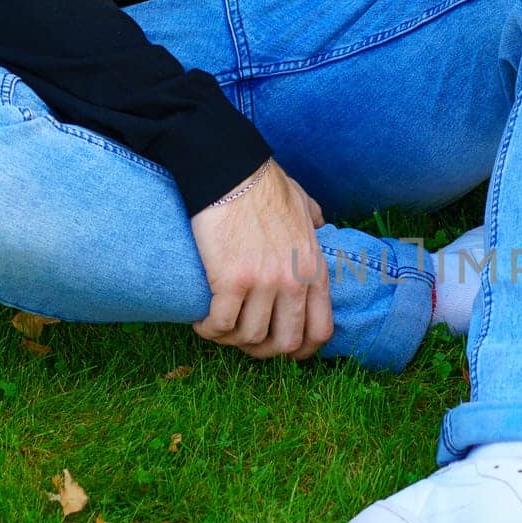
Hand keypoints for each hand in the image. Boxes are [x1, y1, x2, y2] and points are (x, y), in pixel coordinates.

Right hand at [189, 160, 332, 359]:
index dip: (302, 350)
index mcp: (314, 269)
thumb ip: (315, 221)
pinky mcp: (231, 280)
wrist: (232, 172)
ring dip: (230, 339)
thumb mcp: (305, 204)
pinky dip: (209, 329)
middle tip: (243, 340)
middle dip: (263, 350)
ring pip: (249, 337)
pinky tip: (201, 321)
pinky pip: (220, 324)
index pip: (320, 330)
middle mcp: (293, 282)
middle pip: (284, 343)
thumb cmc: (265, 185)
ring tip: (218, 327)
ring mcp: (264, 283)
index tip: (283, 349)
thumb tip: (321, 223)